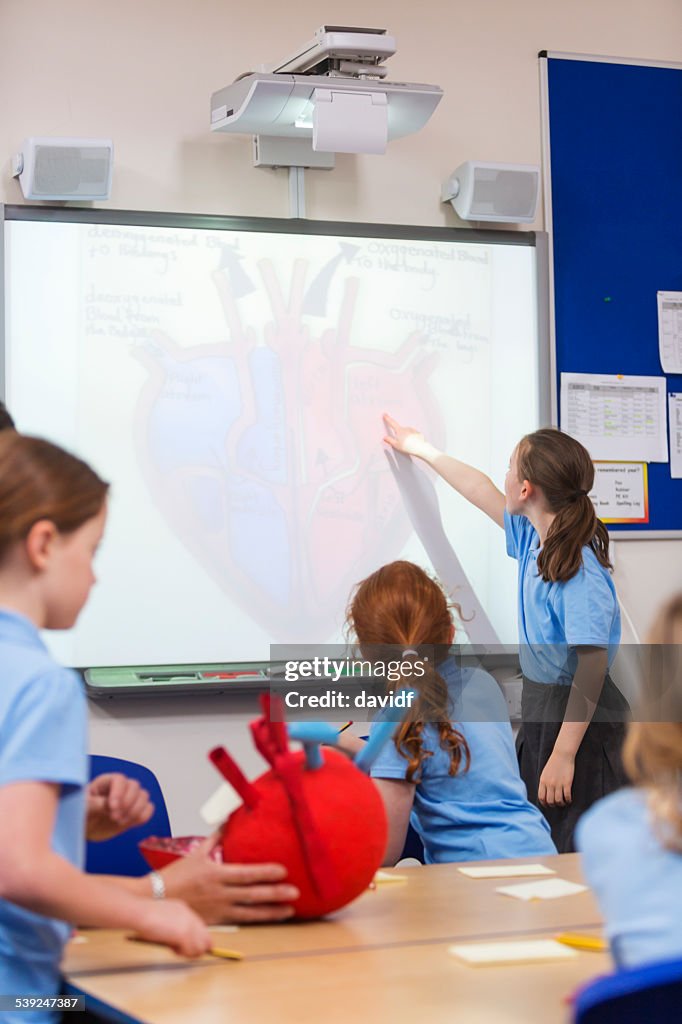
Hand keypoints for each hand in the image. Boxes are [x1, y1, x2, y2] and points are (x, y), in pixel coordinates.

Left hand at [86, 773, 153, 840]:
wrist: (86, 829)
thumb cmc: (80, 815)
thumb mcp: (83, 809)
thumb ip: (95, 804)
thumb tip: (108, 804)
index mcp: (105, 782)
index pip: (119, 779)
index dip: (118, 792)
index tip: (112, 807)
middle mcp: (120, 787)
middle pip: (134, 786)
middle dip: (127, 804)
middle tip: (114, 818)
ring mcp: (129, 799)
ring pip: (144, 796)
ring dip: (135, 811)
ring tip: (120, 822)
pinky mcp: (135, 811)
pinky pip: (148, 809)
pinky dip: (142, 816)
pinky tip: (129, 823)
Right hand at [134, 899, 211, 957]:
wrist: (140, 913)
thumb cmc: (144, 917)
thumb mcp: (163, 919)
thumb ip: (173, 927)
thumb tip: (179, 943)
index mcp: (184, 909)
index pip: (199, 927)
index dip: (197, 940)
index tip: (192, 949)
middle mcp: (189, 915)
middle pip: (205, 937)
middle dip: (197, 948)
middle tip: (184, 952)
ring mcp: (188, 925)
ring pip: (200, 947)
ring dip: (190, 953)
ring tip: (176, 950)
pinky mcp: (184, 935)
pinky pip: (191, 951)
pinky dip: (183, 954)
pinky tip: (173, 949)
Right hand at [160, 837, 299, 923]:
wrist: (157, 899)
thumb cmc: (177, 874)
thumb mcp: (196, 853)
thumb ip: (215, 838)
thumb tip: (229, 820)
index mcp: (216, 874)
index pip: (246, 873)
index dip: (265, 872)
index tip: (283, 870)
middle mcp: (220, 893)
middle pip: (252, 894)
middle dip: (275, 893)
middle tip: (295, 891)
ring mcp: (219, 909)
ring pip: (250, 912)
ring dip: (272, 911)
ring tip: (290, 909)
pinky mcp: (217, 921)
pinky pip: (241, 921)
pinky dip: (258, 920)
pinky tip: (271, 918)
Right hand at [382, 414, 422, 453]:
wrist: (420, 448)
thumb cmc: (408, 447)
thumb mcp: (396, 445)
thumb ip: (389, 440)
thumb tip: (385, 437)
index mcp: (400, 430)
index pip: (392, 423)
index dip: (388, 419)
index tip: (385, 415)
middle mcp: (406, 428)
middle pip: (400, 430)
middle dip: (399, 435)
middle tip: (402, 444)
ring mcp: (412, 430)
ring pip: (406, 433)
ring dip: (406, 437)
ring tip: (408, 445)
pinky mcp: (417, 433)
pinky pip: (412, 435)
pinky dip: (412, 438)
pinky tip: (413, 443)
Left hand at [538, 749, 574, 806]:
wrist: (562, 755)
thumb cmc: (553, 763)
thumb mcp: (545, 773)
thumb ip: (544, 783)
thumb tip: (545, 794)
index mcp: (543, 781)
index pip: (541, 797)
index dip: (544, 803)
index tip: (548, 805)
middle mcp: (550, 784)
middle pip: (550, 801)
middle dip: (553, 805)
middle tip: (556, 804)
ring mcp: (558, 784)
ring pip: (558, 800)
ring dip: (561, 803)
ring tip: (563, 802)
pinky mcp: (567, 783)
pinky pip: (567, 796)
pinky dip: (568, 800)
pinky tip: (569, 799)